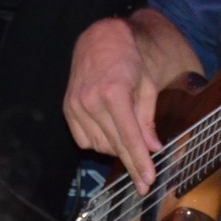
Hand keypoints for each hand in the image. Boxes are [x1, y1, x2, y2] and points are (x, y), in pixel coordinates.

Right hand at [64, 12, 170, 194]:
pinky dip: (98, 142)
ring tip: (129, 144)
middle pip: (114, 145)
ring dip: (115, 150)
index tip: (148, 180)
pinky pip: (83, 140)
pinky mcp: (68, 109)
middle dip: (131, 164)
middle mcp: (91, 102)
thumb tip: (153, 147)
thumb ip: (148, 118)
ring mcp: (76, 106)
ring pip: (98, 145)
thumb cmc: (129, 59)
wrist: (99, 39)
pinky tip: (110, 135)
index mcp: (114, 93)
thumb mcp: (146, 85)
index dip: (139, 162)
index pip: (129, 137)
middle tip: (144, 181)